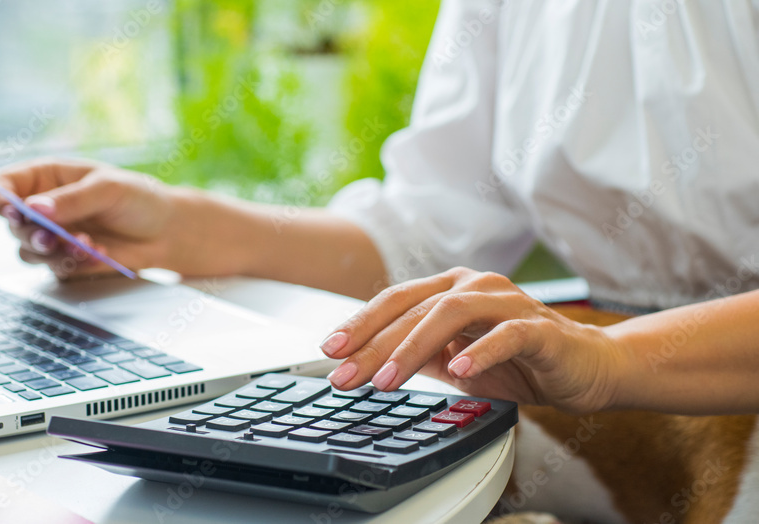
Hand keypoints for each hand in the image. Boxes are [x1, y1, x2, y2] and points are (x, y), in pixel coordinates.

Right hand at [0, 158, 177, 278]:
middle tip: (52, 237)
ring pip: (27, 251)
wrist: (164, 232)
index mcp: (45, 177)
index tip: (11, 210)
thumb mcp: (107, 189)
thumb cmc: (137, 198)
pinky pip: (53, 268)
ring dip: (52, 252)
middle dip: (31, 233)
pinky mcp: (65, 260)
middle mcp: (42, 207)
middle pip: (12, 224)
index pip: (2, 185)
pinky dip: (73, 263)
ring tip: (85, 245)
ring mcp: (52, 235)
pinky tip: (97, 252)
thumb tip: (34, 208)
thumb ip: (71, 199)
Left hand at [319, 267, 626, 413]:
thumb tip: (371, 364)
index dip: (360, 324)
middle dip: (374, 343)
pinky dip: (481, 351)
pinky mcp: (540, 327)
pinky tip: (460, 370)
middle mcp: (476, 286)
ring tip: (388, 379)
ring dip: (414, 347)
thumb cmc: (520, 362)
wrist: (586, 368)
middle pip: (415, 308)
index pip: (396, 301)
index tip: (329, 350)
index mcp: (452, 290)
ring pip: (452, 313)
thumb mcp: (456, 362)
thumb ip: (421, 356)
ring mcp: (508, 302)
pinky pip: (507, 334)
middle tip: (346, 373)